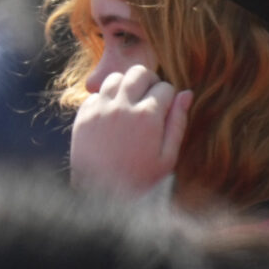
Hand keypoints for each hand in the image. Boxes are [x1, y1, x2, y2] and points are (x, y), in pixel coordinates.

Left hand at [70, 66, 189, 193]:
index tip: (166, 110)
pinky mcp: (82, 117)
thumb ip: (178, 122)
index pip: (165, 87)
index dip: (169, 97)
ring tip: (130, 102)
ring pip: (115, 78)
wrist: (100, 195)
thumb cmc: (140, 178)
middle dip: (149, 81)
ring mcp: (100, 110)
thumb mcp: (168, 155)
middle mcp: (123, 107)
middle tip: (150, 97)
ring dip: (126, 86)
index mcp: (148, 116)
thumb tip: (187, 94)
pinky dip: (106, 98)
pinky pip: (96, 94)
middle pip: (139, 73)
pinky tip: (112, 114)